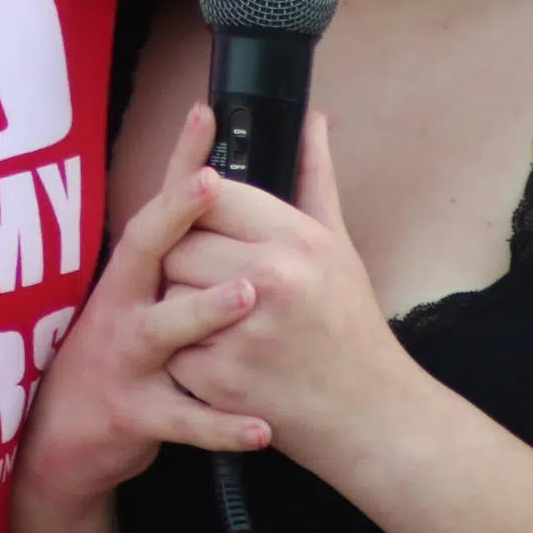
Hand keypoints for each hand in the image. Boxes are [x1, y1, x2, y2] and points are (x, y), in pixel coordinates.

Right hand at [17, 105, 269, 511]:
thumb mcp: (134, 298)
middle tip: (214, 183)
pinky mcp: (134, 413)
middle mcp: (121, 305)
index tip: (205, 113)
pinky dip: (220, 425)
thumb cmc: (118, 354)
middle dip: (175, 214)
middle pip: (143, 250)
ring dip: (202, 311)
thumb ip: (172, 252)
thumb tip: (209, 186)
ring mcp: (125, 358)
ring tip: (246, 294)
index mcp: (131, 275)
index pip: (157, 206)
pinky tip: (260, 428)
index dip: (179, 160)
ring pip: (163, 329)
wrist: (64, 438)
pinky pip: (182, 418)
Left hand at [160, 112, 412, 469]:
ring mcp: (240, 333)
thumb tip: (311, 119)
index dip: (197, 201)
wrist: (368, 414)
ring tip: (205, 311)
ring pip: (164, 290)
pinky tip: (209, 351)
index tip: (204, 216)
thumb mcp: (337, 245)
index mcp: (295, 240)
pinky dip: (178, 349)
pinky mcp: (217, 379)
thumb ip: (314, 176)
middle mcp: (268, 281)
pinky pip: (168, 343)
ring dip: (173, 300)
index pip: (210, 192)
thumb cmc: (349, 323)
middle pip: (176, 241)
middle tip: (204, 270)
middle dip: (181, 255)